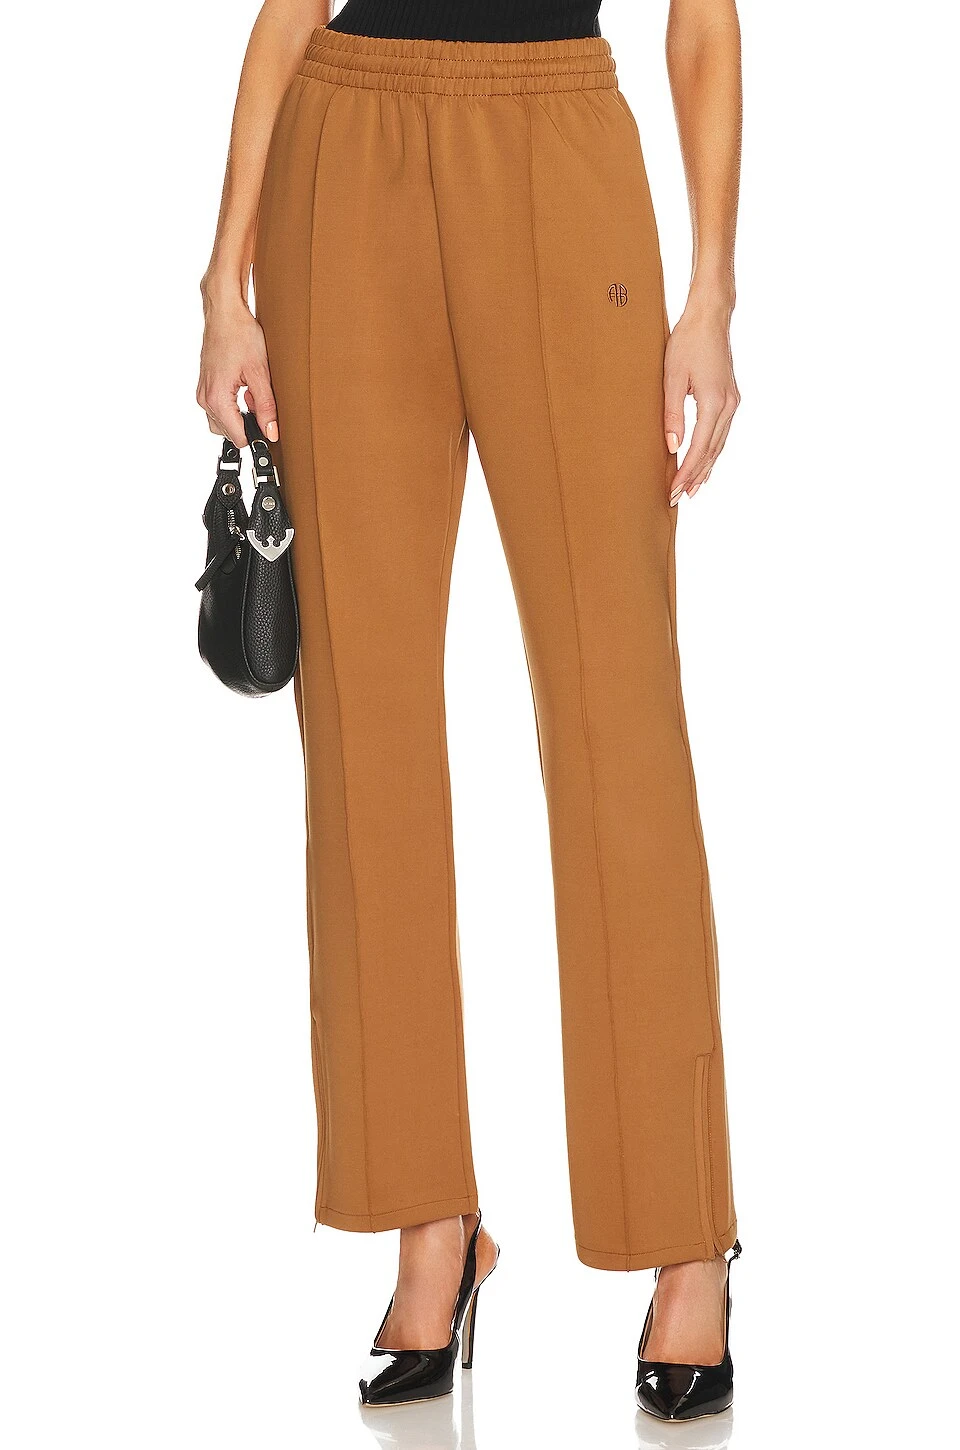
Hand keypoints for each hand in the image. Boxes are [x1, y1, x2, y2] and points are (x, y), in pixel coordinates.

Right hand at [196, 292, 278, 448]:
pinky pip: (219, 407)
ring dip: (240, 413)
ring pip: (223, 421)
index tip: (268, 429)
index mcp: (217, 399)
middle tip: (260, 402)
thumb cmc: (240, 335)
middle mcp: (205, 399)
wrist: (225, 313)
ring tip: (251, 391)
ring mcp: (203, 392)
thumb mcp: (260, 373)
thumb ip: (266, 407)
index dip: (256, 436)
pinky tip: (243, 385)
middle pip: (228, 432)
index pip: (237, 437)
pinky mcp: (205, 386)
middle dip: (247, 423)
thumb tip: (271, 432)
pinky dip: (233, 403)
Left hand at [663, 302, 738, 504]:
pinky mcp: (731, 398)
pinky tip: (704, 463)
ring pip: (719, 445)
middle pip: (712, 451)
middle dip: (695, 477)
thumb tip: (672, 447)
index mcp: (713, 401)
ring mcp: (733, 402)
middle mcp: (728, 405)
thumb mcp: (671, 377)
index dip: (686, 472)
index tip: (673, 490)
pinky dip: (712, 452)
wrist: (710, 318)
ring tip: (692, 489)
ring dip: (706, 468)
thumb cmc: (687, 342)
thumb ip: (671, 413)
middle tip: (678, 498)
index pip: (699, 447)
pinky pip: (722, 433)